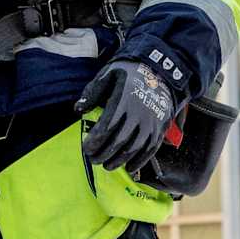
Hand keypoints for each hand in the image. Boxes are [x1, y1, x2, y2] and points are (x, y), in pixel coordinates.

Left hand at [75, 58, 177, 174]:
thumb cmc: (130, 72)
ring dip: (119, 161)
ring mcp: (151, 123)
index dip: (95, 141)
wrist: (161, 71)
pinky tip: (129, 167)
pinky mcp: (160, 128)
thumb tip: (78, 110)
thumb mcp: (109, 73)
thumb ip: (92, 92)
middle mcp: (139, 114)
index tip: (86, 148)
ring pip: (134, 149)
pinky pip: (150, 150)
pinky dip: (140, 161)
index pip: (107, 127)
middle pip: (118, 142)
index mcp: (124, 100)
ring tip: (107, 165)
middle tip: (93, 159)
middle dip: (103, 154)